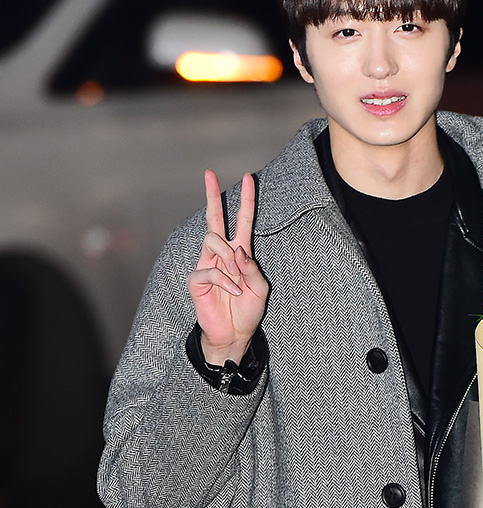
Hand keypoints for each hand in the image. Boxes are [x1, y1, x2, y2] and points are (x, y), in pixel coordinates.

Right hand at [187, 170, 268, 364]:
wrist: (234, 334)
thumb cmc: (247, 310)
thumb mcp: (260, 288)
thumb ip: (252, 268)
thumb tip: (238, 251)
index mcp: (239, 253)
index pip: (242, 221)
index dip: (245, 200)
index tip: (248, 178)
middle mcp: (221, 255)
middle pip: (214, 219)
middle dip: (212, 196)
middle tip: (209, 174)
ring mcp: (207, 265)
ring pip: (212, 241)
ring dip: (228, 256)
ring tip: (237, 277)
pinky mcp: (196, 281)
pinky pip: (209, 271)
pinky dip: (225, 281)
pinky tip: (234, 292)